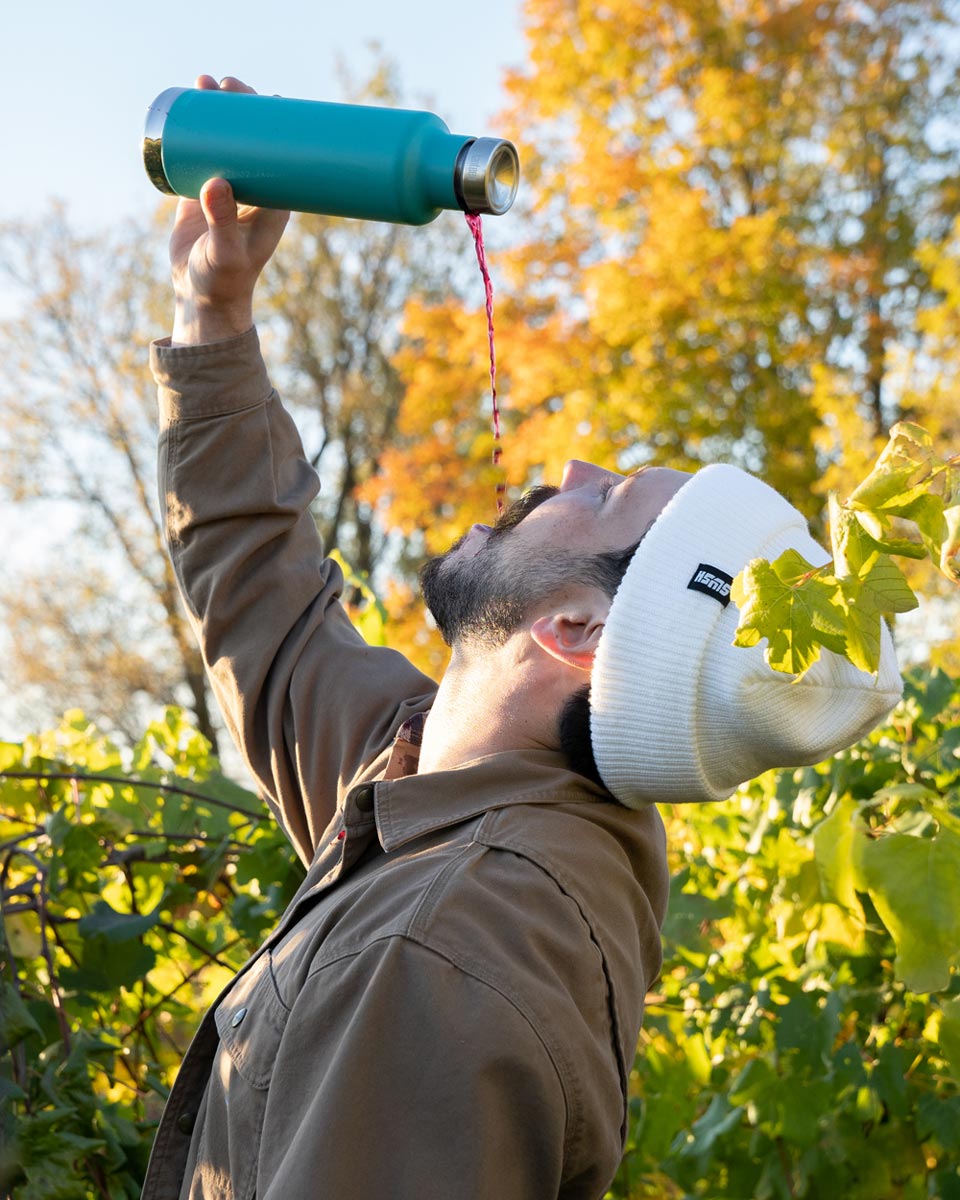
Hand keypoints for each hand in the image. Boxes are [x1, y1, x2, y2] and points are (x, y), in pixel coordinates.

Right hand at [169, 75, 289, 344]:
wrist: (202, 299)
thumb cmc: (223, 279)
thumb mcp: (225, 250)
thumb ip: (222, 221)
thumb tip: (216, 183)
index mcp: (273, 200)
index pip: (278, 151)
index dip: (269, 119)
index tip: (254, 94)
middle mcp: (254, 192)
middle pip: (251, 139)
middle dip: (238, 106)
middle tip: (220, 83)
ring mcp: (228, 192)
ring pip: (224, 143)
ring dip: (214, 114)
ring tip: (200, 85)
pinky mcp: (202, 195)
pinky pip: (200, 155)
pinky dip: (193, 133)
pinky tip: (184, 109)